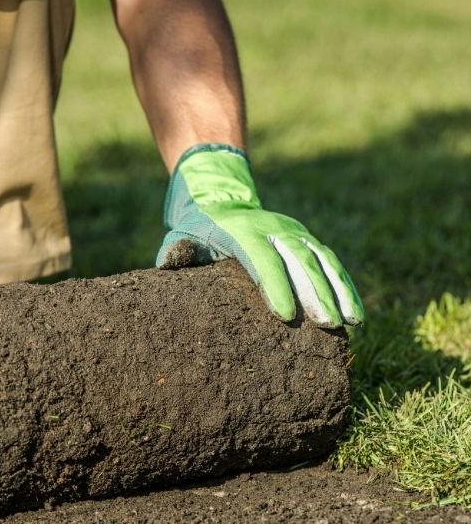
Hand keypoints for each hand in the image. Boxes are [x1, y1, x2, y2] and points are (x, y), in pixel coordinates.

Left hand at [156, 144, 363, 326]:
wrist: (221, 199)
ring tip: (350, 323)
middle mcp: (274, 228)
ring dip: (338, 291)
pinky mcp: (306, 239)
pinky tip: (355, 313)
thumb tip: (168, 265)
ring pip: (322, 260)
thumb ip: (177, 252)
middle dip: (315, 293)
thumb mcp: (182, 236)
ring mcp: (294, 232)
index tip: (287, 316)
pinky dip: (345, 286)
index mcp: (243, 231)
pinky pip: (330, 262)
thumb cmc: (197, 228)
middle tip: (326, 325)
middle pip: (299, 260)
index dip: (276, 286)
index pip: (262, 259)